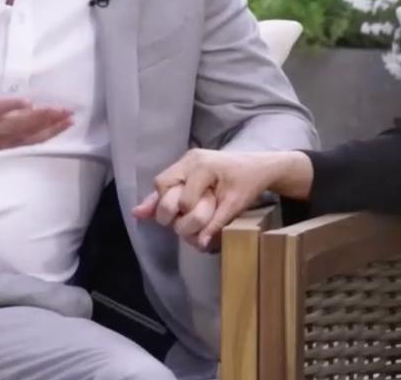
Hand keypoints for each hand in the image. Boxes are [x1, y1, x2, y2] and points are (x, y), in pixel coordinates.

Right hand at [0, 61, 73, 157]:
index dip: (9, 107)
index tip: (28, 102)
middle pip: (16, 126)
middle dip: (39, 119)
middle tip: (60, 109)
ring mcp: (1, 140)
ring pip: (27, 136)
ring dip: (50, 127)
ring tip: (69, 116)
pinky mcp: (9, 144)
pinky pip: (31, 141)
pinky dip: (50, 134)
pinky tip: (66, 125)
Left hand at [132, 149, 311, 248]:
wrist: (264, 168)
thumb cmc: (225, 177)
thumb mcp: (193, 183)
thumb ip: (165, 197)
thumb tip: (137, 212)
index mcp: (190, 160)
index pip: (162, 184)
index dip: (163, 203)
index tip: (174, 212)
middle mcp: (201, 163)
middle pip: (174, 199)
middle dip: (175, 218)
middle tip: (184, 222)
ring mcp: (220, 178)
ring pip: (192, 210)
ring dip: (192, 226)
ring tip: (198, 230)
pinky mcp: (235, 196)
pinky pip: (215, 219)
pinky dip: (209, 233)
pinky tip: (206, 241)